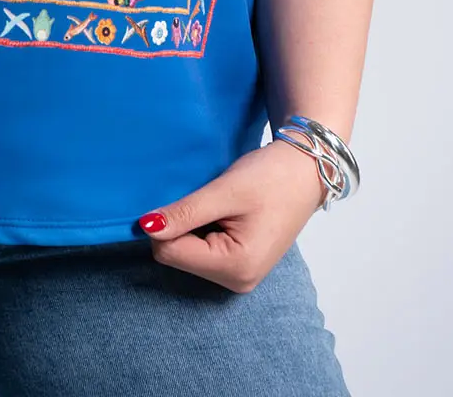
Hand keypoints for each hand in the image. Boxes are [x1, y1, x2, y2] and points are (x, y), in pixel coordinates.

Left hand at [136, 139, 326, 291]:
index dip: (164, 223)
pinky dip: (202, 230)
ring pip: (187, 254)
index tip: (179, 196)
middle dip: (180, 225)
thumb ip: (185, 213)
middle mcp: (237, 281)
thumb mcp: (224, 191)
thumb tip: (146, 227)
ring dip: (191, 227)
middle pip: (177, 256)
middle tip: (206, 199)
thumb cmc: (271, 178)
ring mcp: (240, 276)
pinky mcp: (240, 266)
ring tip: (217, 204)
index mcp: (235, 268)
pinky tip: (220, 213)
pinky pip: (202, 252)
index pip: (170, 253)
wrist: (306, 171)